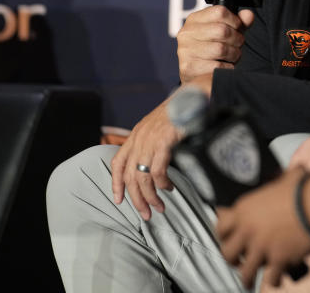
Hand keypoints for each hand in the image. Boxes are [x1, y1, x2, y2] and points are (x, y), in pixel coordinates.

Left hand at [110, 97, 182, 219]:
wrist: (194, 95)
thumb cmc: (181, 111)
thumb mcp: (159, 126)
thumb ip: (153, 143)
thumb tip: (154, 164)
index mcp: (136, 135)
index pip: (117, 163)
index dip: (115, 183)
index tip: (119, 200)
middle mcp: (138, 138)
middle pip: (129, 176)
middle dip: (136, 199)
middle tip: (145, 214)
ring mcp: (149, 140)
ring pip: (141, 178)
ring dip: (149, 196)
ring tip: (159, 207)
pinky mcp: (162, 142)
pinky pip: (157, 170)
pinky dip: (162, 183)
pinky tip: (169, 188)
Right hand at [176, 6, 254, 82]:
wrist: (197, 74)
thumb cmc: (211, 49)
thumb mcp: (225, 31)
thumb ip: (238, 22)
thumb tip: (248, 15)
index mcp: (194, 20)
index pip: (220, 12)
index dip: (235, 21)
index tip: (238, 29)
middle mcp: (187, 33)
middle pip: (222, 30)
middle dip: (237, 39)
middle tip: (237, 45)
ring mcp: (186, 51)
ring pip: (221, 49)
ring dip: (233, 54)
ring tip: (231, 56)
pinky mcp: (189, 68)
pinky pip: (218, 66)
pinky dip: (227, 67)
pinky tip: (224, 66)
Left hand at [216, 169, 309, 288]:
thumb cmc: (304, 187)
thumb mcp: (284, 179)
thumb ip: (278, 181)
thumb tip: (292, 172)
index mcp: (244, 209)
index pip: (220, 227)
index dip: (223, 235)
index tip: (228, 238)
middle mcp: (248, 230)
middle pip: (227, 253)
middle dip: (232, 260)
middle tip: (239, 261)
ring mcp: (261, 247)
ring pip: (245, 272)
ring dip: (247, 278)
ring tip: (250, 282)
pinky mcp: (278, 260)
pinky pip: (270, 278)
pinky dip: (274, 280)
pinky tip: (277, 278)